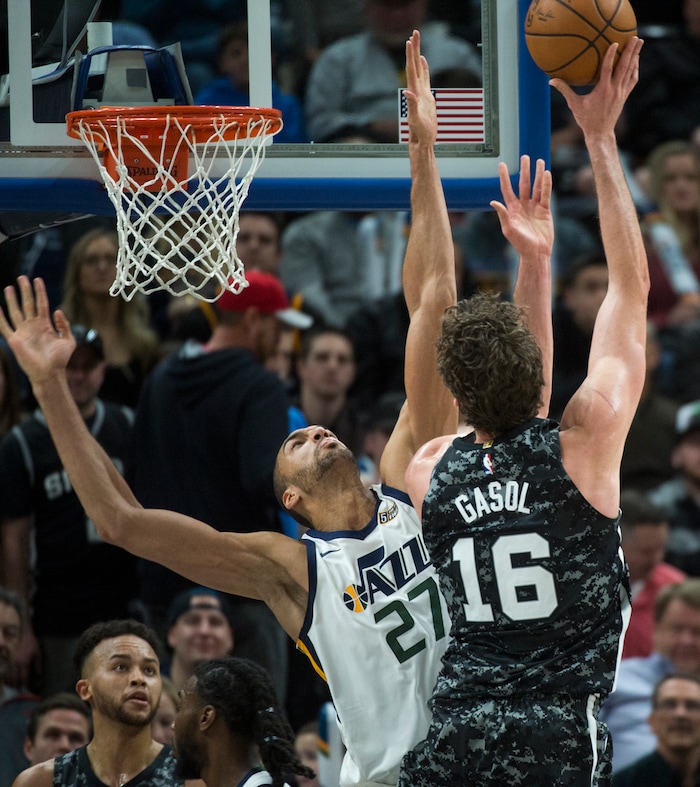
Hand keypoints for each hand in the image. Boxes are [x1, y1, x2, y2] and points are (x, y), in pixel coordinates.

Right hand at [0, 277, 75, 383]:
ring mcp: (23, 332)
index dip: (40, 292)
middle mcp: (33, 326)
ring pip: (16, 312)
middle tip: (22, 278)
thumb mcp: (69, 341)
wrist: (50, 373)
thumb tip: (58, 311)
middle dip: (25, 291)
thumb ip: (65, 326)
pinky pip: (4, 327)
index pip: (42, 304)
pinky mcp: (15, 340)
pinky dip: (0, 317)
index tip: (38, 279)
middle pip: (28, 304)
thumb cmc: (60, 360)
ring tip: (9, 287)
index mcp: (45, 325)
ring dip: (12, 300)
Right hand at [4, 626, 40, 690]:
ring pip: (9, 675)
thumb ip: (38, 665)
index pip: (23, 677)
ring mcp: (11, 662)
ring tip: (14, 687)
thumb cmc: (32, 644)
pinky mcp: (9, 659)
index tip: (26, 688)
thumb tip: (39, 675)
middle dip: (16, 685)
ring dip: (11, 682)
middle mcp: (16, 664)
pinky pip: (6, 670)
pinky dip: (7, 676)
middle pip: (14, 678)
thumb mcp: (38, 654)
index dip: (24, 684)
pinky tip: (8, 679)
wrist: (24, 635)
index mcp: (24, 663)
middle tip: (19, 690)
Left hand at [404, 30, 436, 145]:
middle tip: (415, 31)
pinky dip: (423, 67)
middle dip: (414, 48)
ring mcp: (421, 93)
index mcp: (414, 93)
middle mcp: (416, 90)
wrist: (422, 141)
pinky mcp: (426, 97)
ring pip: (418, 69)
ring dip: (417, 55)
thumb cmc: (420, 133)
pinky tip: (422, 61)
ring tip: (414, 40)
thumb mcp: (415, 120)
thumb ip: (411, 106)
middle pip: (414, 65)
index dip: (410, 55)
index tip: (409, 40)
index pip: (411, 70)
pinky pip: (425, 78)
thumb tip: (407, 93)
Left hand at [490, 155, 553, 258]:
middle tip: (524, 157)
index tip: (501, 164)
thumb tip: (493, 201)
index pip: (507, 189)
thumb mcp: (509, 229)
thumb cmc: (520, 243)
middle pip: (523, 184)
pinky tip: (547, 173)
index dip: (505, 177)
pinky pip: (545, 194)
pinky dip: (546, 184)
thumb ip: (503, 215)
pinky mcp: (545, 210)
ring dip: (537, 174)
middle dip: (524, 170)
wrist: (536, 252)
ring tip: (539, 161)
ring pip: (536, 186)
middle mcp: (522, 206)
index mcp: (512, 209)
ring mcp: (534, 207)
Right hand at [550, 37, 642, 139]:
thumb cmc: (585, 120)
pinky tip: (636, 60)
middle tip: (636, 37)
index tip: (615, 43)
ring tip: (639, 43)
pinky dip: (635, 68)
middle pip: (625, 67)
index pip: (608, 69)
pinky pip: (632, 79)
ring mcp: (621, 93)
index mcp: (602, 91)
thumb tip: (551, 80)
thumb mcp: (574, 105)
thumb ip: (565, 91)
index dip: (611, 55)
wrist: (600, 133)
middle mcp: (615, 90)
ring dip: (636, 56)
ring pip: (631, 71)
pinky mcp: (624, 96)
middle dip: (631, 51)